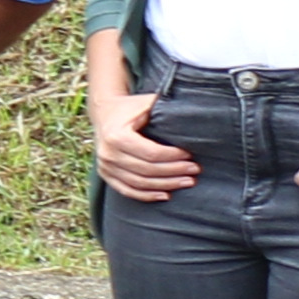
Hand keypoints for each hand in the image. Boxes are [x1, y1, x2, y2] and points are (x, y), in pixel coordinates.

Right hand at [91, 77, 198, 202]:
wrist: (104, 113)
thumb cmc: (130, 107)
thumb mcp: (145, 102)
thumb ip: (164, 108)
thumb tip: (193, 116)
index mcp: (116, 136)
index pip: (151, 153)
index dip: (173, 157)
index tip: (190, 155)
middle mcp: (108, 153)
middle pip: (147, 170)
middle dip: (174, 172)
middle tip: (194, 170)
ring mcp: (105, 166)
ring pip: (139, 183)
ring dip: (165, 185)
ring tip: (186, 182)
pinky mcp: (106, 175)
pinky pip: (127, 190)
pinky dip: (147, 195)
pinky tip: (165, 195)